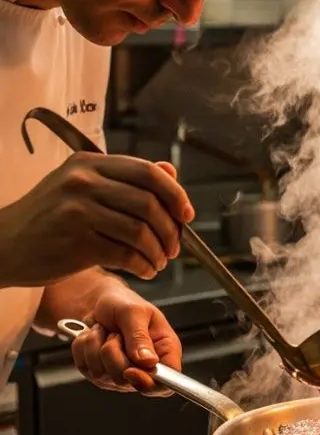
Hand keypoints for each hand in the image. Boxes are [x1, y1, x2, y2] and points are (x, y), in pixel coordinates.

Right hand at [0, 153, 193, 286]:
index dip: (176, 194)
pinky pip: (126, 254)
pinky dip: (143, 265)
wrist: (3, 245)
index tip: (186, 215)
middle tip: (174, 247)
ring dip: (158, 251)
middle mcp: (83, 182)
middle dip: (171, 229)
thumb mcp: (82, 187)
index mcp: (89, 163)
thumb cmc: (48, 219)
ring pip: (140, 231)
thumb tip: (170, 170)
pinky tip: (145, 271)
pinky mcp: (76, 242)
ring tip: (159, 262)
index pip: (149, 172)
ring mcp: (78, 211)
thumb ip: (126, 179)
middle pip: (150, 203)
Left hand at [71, 287, 180, 396]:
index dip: (148, 383)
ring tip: (105, 331)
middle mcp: (144, 367)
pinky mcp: (99, 373)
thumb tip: (148, 362)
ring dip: (96, 347)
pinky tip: (94, 336)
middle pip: (127, 381)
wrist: (100, 303)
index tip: (130, 370)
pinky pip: (85, 368)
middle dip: (113, 354)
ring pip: (102, 375)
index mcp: (164, 351)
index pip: (165, 382)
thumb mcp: (134, 312)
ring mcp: (120, 373)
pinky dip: (84, 348)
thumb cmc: (123, 303)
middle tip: (115, 334)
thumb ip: (140, 337)